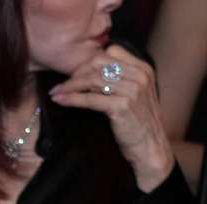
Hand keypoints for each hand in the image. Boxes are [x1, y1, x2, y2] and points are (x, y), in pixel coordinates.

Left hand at [49, 45, 174, 191]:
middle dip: (76, 74)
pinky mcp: (123, 106)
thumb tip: (88, 73)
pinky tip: (61, 101)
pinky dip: (72, 99)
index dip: (89, 62)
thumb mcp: (134, 94)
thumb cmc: (137, 123)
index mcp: (143, 68)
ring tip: (56, 93)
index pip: (111, 52)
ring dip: (70, 86)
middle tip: (61, 86)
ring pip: (92, 80)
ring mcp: (132, 90)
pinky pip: (90, 99)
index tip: (75, 75)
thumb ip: (120, 79)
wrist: (150, 146)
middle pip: (98, 64)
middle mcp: (140, 76)